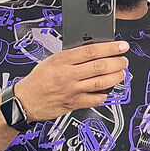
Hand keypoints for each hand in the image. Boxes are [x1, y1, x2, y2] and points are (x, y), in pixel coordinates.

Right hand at [14, 41, 129, 121]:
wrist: (25, 101)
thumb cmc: (38, 79)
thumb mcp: (52, 60)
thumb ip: (71, 56)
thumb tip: (94, 52)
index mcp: (62, 60)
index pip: (91, 51)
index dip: (110, 48)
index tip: (121, 46)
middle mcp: (68, 75)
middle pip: (99, 67)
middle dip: (117, 63)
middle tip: (124, 60)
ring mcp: (71, 90)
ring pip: (100, 83)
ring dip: (115, 78)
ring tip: (121, 73)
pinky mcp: (73, 104)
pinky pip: (94, 100)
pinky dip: (104, 95)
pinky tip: (107, 91)